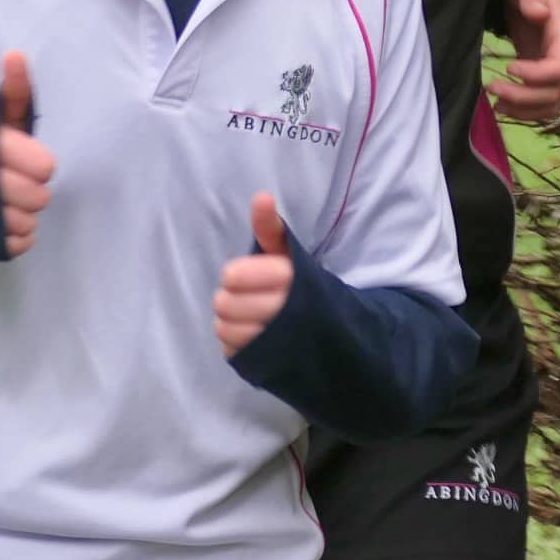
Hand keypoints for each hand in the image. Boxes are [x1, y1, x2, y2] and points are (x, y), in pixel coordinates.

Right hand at [0, 51, 53, 257]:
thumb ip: (13, 93)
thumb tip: (16, 54)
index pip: (39, 161)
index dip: (33, 162)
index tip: (21, 161)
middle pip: (39, 195)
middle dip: (31, 191)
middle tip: (12, 183)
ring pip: (27, 221)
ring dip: (20, 216)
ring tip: (0, 205)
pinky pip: (18, 244)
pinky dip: (12, 238)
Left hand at [213, 192, 294, 355]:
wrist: (335, 333)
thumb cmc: (300, 285)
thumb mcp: (288, 254)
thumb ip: (269, 227)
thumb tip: (261, 196)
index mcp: (290, 277)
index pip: (233, 275)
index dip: (235, 276)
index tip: (244, 278)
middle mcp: (287, 312)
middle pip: (224, 303)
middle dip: (229, 299)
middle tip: (244, 298)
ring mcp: (280, 343)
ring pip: (224, 328)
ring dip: (229, 322)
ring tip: (246, 317)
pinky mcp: (271, 364)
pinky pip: (231, 351)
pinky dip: (235, 343)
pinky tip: (251, 337)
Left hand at [490, 0, 559, 122]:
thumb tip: (539, 14)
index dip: (536, 76)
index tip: (509, 68)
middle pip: (554, 92)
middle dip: (523, 97)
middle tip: (492, 87)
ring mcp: (556, 68)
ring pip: (550, 104)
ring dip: (524, 110)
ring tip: (496, 102)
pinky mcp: (543, 74)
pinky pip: (542, 102)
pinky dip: (526, 111)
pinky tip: (502, 107)